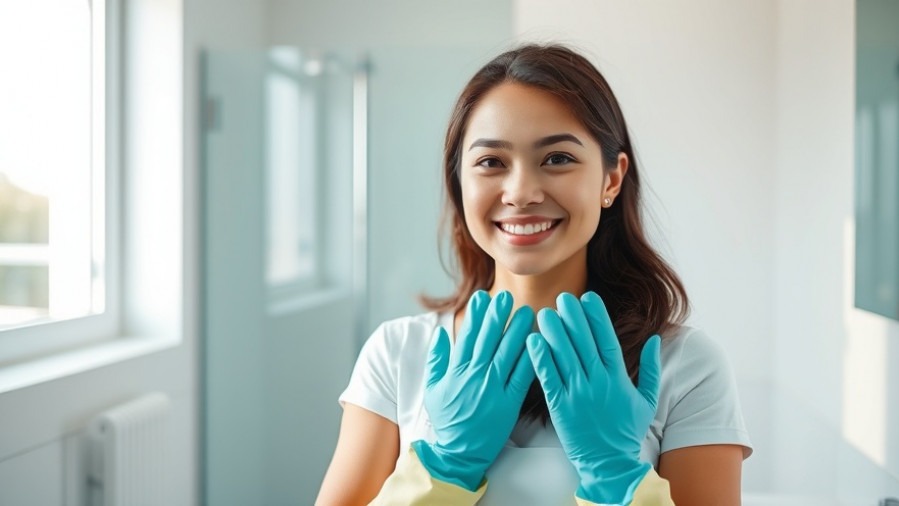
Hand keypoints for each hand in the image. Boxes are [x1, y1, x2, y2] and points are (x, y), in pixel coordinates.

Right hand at [412, 290, 535, 490]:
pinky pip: (522, 377)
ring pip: (507, 353)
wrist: (458, 454)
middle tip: (508, 296)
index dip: (475, 315)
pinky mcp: (509, 403)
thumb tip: (440, 333)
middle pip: (488, 339)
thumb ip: (436, 359)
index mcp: (456, 371)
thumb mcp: (433, 388)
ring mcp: (493, 389)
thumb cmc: (447, 420)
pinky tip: (538, 343)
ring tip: (527, 312)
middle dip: (498, 315)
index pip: (467, 336)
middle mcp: (475, 376)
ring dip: (517, 331)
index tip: (483, 297)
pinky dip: (530, 358)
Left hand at [526, 291, 660, 504]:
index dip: (597, 317)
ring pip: (564, 356)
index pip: (607, 340)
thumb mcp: (647, 401)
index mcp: (618, 379)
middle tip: (562, 298)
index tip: (588, 297)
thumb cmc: (626, 433)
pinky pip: (549, 378)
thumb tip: (656, 339)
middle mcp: (598, 383)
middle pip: (584, 343)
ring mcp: (578, 394)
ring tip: (545, 313)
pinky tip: (533, 341)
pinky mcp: (560, 407)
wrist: (610, 465)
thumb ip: (652, 369)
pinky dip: (541, 358)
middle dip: (573, 318)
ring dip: (554, 333)